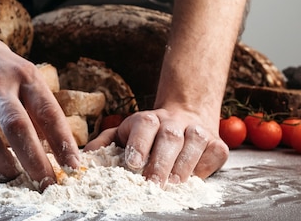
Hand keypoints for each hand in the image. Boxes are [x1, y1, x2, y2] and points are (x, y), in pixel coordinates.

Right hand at [0, 32, 79, 188]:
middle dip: (34, 159)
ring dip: (2, 163)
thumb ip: (37, 105)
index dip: (62, 141)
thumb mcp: (23, 73)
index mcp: (24, 76)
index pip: (48, 112)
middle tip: (46, 182)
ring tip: (13, 175)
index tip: (73, 164)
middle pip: (18, 127)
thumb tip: (58, 143)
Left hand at [85, 106, 227, 184]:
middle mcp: (175, 121)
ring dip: (183, 168)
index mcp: (149, 119)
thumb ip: (104, 145)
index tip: (133, 163)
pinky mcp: (218, 144)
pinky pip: (213, 156)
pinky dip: (204, 169)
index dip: (139, 144)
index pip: (144, 126)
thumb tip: (83, 159)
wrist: (186, 115)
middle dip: (161, 162)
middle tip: (152, 183)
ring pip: (193, 146)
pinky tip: (192, 179)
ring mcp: (199, 131)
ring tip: (172, 185)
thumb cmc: (149, 133)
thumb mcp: (125, 133)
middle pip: (169, 138)